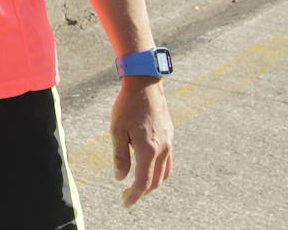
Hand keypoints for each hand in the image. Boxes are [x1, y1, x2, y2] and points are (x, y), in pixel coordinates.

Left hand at [111, 76, 173, 206]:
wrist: (145, 85)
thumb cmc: (127, 106)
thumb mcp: (117, 130)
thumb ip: (120, 156)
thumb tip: (120, 177)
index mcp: (148, 149)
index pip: (143, 181)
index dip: (134, 195)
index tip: (125, 203)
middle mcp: (162, 149)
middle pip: (155, 181)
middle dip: (142, 192)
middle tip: (127, 196)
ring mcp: (169, 143)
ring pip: (165, 173)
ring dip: (152, 183)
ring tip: (138, 186)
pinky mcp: (170, 136)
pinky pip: (168, 161)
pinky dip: (160, 171)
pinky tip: (149, 169)